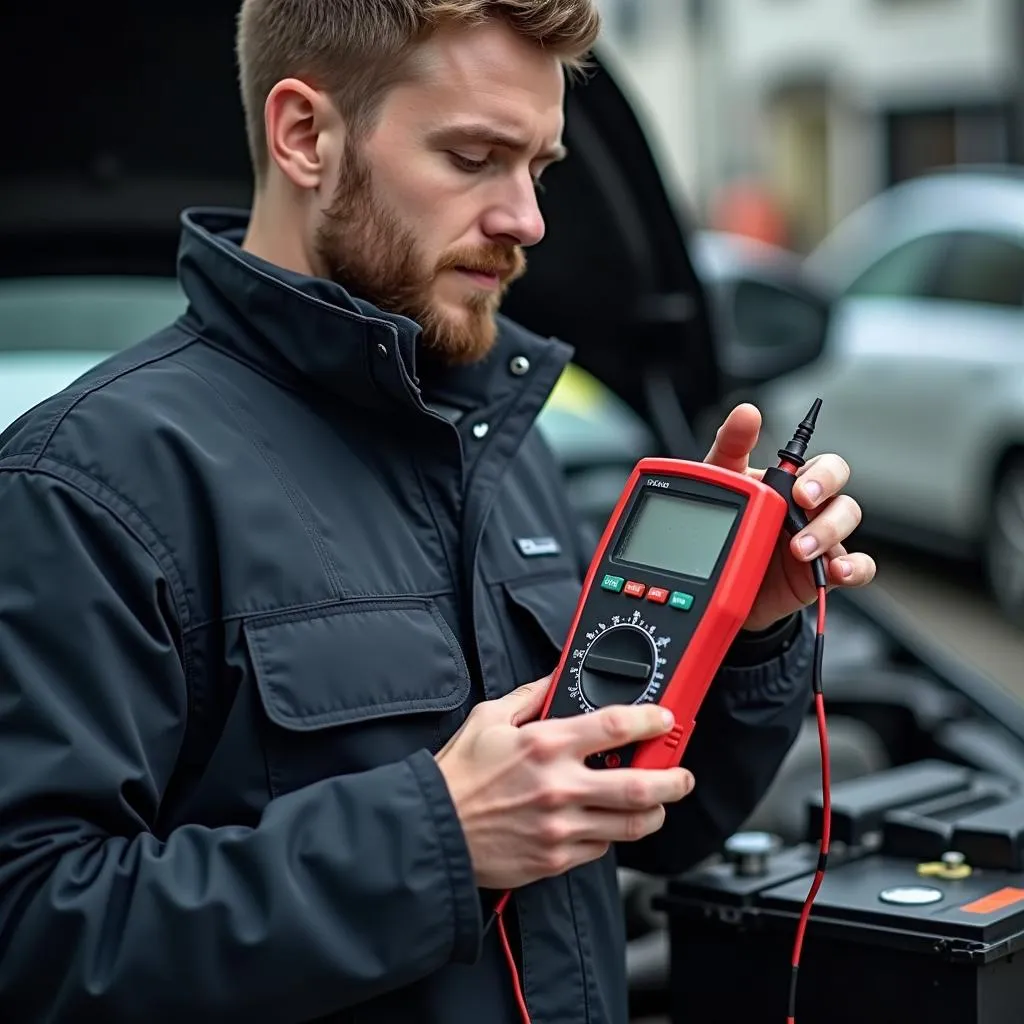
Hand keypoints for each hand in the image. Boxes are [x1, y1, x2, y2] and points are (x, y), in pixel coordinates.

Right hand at [434, 678, 694, 890]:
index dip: (651, 721)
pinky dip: (611, 836)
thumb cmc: (458, 775)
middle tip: (682, 776)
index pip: (616, 727)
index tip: (665, 720)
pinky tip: (607, 824)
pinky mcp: (555, 858)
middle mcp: (559, 786)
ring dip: (654, 813)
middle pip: (640, 785)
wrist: (433, 830)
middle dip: (674, 780)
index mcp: (545, 745)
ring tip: (658, 804)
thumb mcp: (488, 718)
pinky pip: (601, 850)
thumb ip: (530, 695)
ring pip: (631, 825)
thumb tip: (556, 677)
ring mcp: (561, 826)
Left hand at [705, 403, 876, 631]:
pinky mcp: (822, 572)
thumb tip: (747, 412)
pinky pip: (857, 567)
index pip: (817, 465)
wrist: (722, 585)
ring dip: (828, 531)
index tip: (799, 486)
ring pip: (846, 520)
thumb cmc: (729, 526)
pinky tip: (837, 571)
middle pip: (839, 485)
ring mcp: (819, 539)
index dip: (818, 472)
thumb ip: (732, 446)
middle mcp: (809, 507)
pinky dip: (855, 568)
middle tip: (803, 503)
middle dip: (826, 490)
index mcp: (789, 483)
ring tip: (800, 548)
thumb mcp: (721, 485)